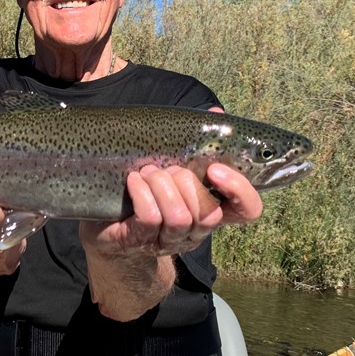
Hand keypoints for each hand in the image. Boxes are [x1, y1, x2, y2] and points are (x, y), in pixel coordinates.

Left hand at [80, 158, 262, 320]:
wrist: (106, 223)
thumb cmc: (146, 187)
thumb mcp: (173, 163)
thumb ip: (197, 141)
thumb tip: (217, 113)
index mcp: (210, 208)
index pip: (248, 211)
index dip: (240, 191)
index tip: (214, 169)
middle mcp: (195, 230)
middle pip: (208, 212)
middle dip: (184, 181)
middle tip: (165, 168)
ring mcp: (168, 241)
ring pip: (179, 217)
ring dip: (161, 185)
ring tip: (146, 174)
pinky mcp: (139, 242)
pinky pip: (149, 217)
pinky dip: (141, 192)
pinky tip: (133, 181)